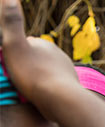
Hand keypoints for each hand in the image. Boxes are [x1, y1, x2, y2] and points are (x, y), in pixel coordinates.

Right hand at [0, 0, 79, 115]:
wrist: (61, 100)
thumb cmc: (34, 73)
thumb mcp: (15, 46)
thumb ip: (11, 22)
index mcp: (46, 44)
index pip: (24, 46)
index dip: (13, 54)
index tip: (7, 65)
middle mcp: (59, 56)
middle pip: (35, 61)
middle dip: (25, 68)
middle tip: (16, 81)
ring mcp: (67, 72)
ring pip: (44, 74)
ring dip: (35, 80)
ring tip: (27, 91)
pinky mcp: (71, 88)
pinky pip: (53, 88)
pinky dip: (45, 91)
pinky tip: (40, 98)